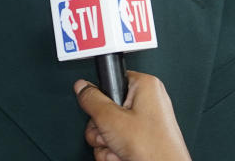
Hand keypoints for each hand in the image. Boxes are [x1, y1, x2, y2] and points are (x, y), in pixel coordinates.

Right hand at [74, 71, 190, 160]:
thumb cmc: (152, 147)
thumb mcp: (111, 119)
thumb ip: (92, 100)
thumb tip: (82, 87)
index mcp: (145, 86)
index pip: (112, 81)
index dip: (102, 100)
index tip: (102, 113)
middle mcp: (147, 101)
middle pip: (107, 109)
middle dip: (102, 129)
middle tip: (110, 136)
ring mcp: (144, 122)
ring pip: (109, 129)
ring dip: (107, 144)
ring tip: (119, 149)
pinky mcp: (142, 139)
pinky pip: (117, 141)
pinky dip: (115, 152)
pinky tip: (123, 156)